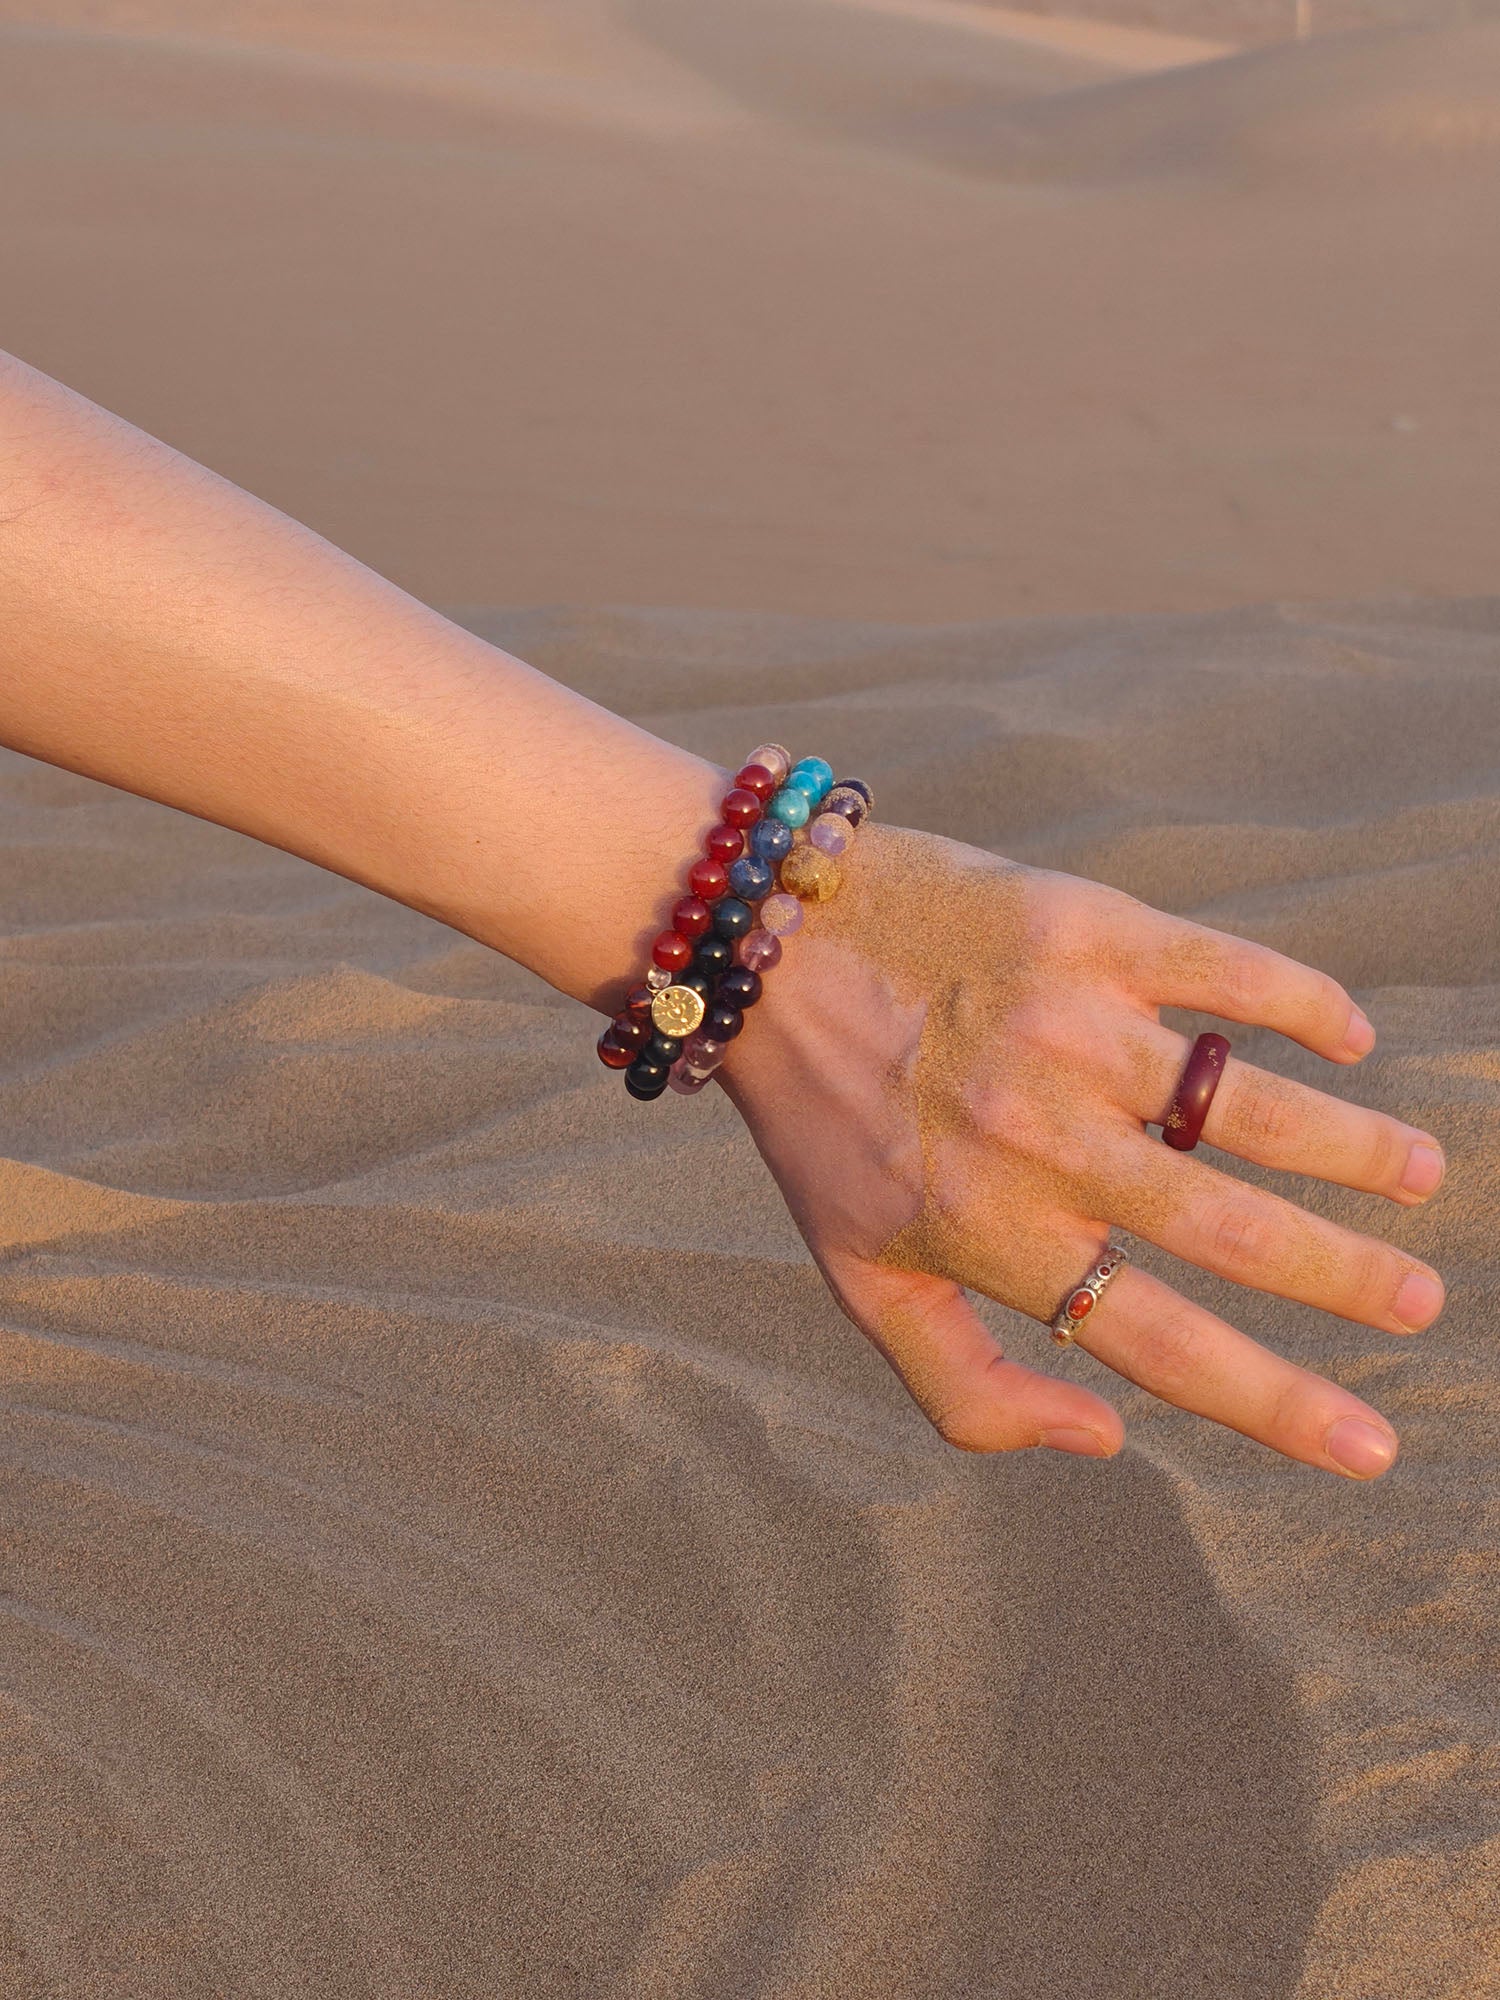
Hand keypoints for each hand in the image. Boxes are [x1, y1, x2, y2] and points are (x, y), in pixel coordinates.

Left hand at [720, 825, 1445, 1475]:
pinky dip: (1303, 1003)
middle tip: (1421, 1299)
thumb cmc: (821, 1120)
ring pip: (1250, 1104)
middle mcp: (1039, 1138)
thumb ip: (964, 1386)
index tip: (1370, 1450)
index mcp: (991, 1233)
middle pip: (1234, 1230)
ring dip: (1354, 1148)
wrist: (764, 939)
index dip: (1279, 1406)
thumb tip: (1103, 1437)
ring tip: (1416, 1171)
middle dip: (1348, 1277)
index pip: (1165, 1343)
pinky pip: (1227, 971)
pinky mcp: (1085, 930)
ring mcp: (1068, 1028)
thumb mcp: (860, 1275)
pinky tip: (1349, 1035)